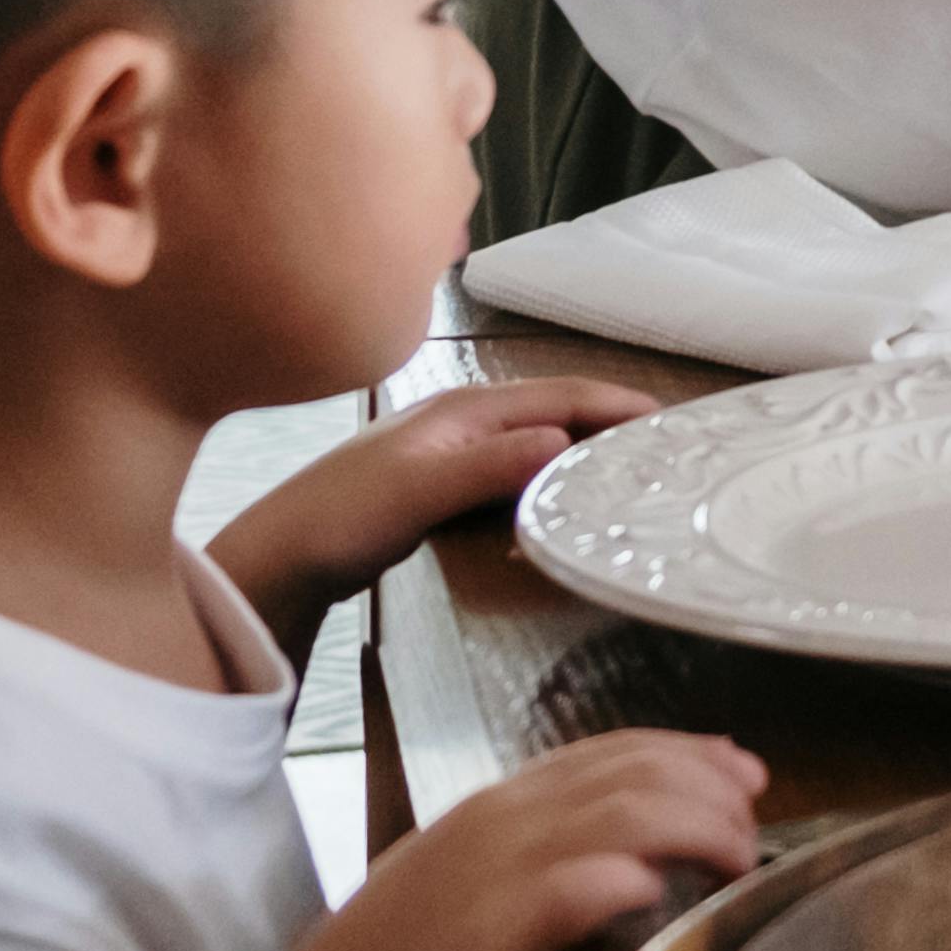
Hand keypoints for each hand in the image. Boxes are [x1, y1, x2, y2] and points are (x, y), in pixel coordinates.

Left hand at [205, 377, 651, 655]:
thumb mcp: (418, 492)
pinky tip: (564, 503)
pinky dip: (553, 477)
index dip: (618, 404)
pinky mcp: (442, 481)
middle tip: (669, 450)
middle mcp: (462, 418)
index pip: (561, 393)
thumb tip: (565, 444)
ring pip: (538, 439)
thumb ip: (489, 466)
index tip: (674, 423)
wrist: (276, 556)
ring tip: (631, 475)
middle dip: (612, 422)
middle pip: (556, 409)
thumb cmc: (342, 519)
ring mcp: (451, 448)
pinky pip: (517, 468)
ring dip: (585, 450)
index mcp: (463, 409)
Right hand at [253, 730, 766, 950]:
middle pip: (634, 771)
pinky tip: (667, 896)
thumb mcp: (470, 897)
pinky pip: (584, 883)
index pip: (611, 752)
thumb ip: (538, 870)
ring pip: (627, 812)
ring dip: (699, 827)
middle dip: (712, 786)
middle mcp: (501, 819)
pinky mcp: (497, 929)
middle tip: (754, 823)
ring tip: (739, 859)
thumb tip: (628, 870)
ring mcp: (497, 869)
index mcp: (496, 808)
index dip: (689, 754)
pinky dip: (635, 879)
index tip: (745, 774)